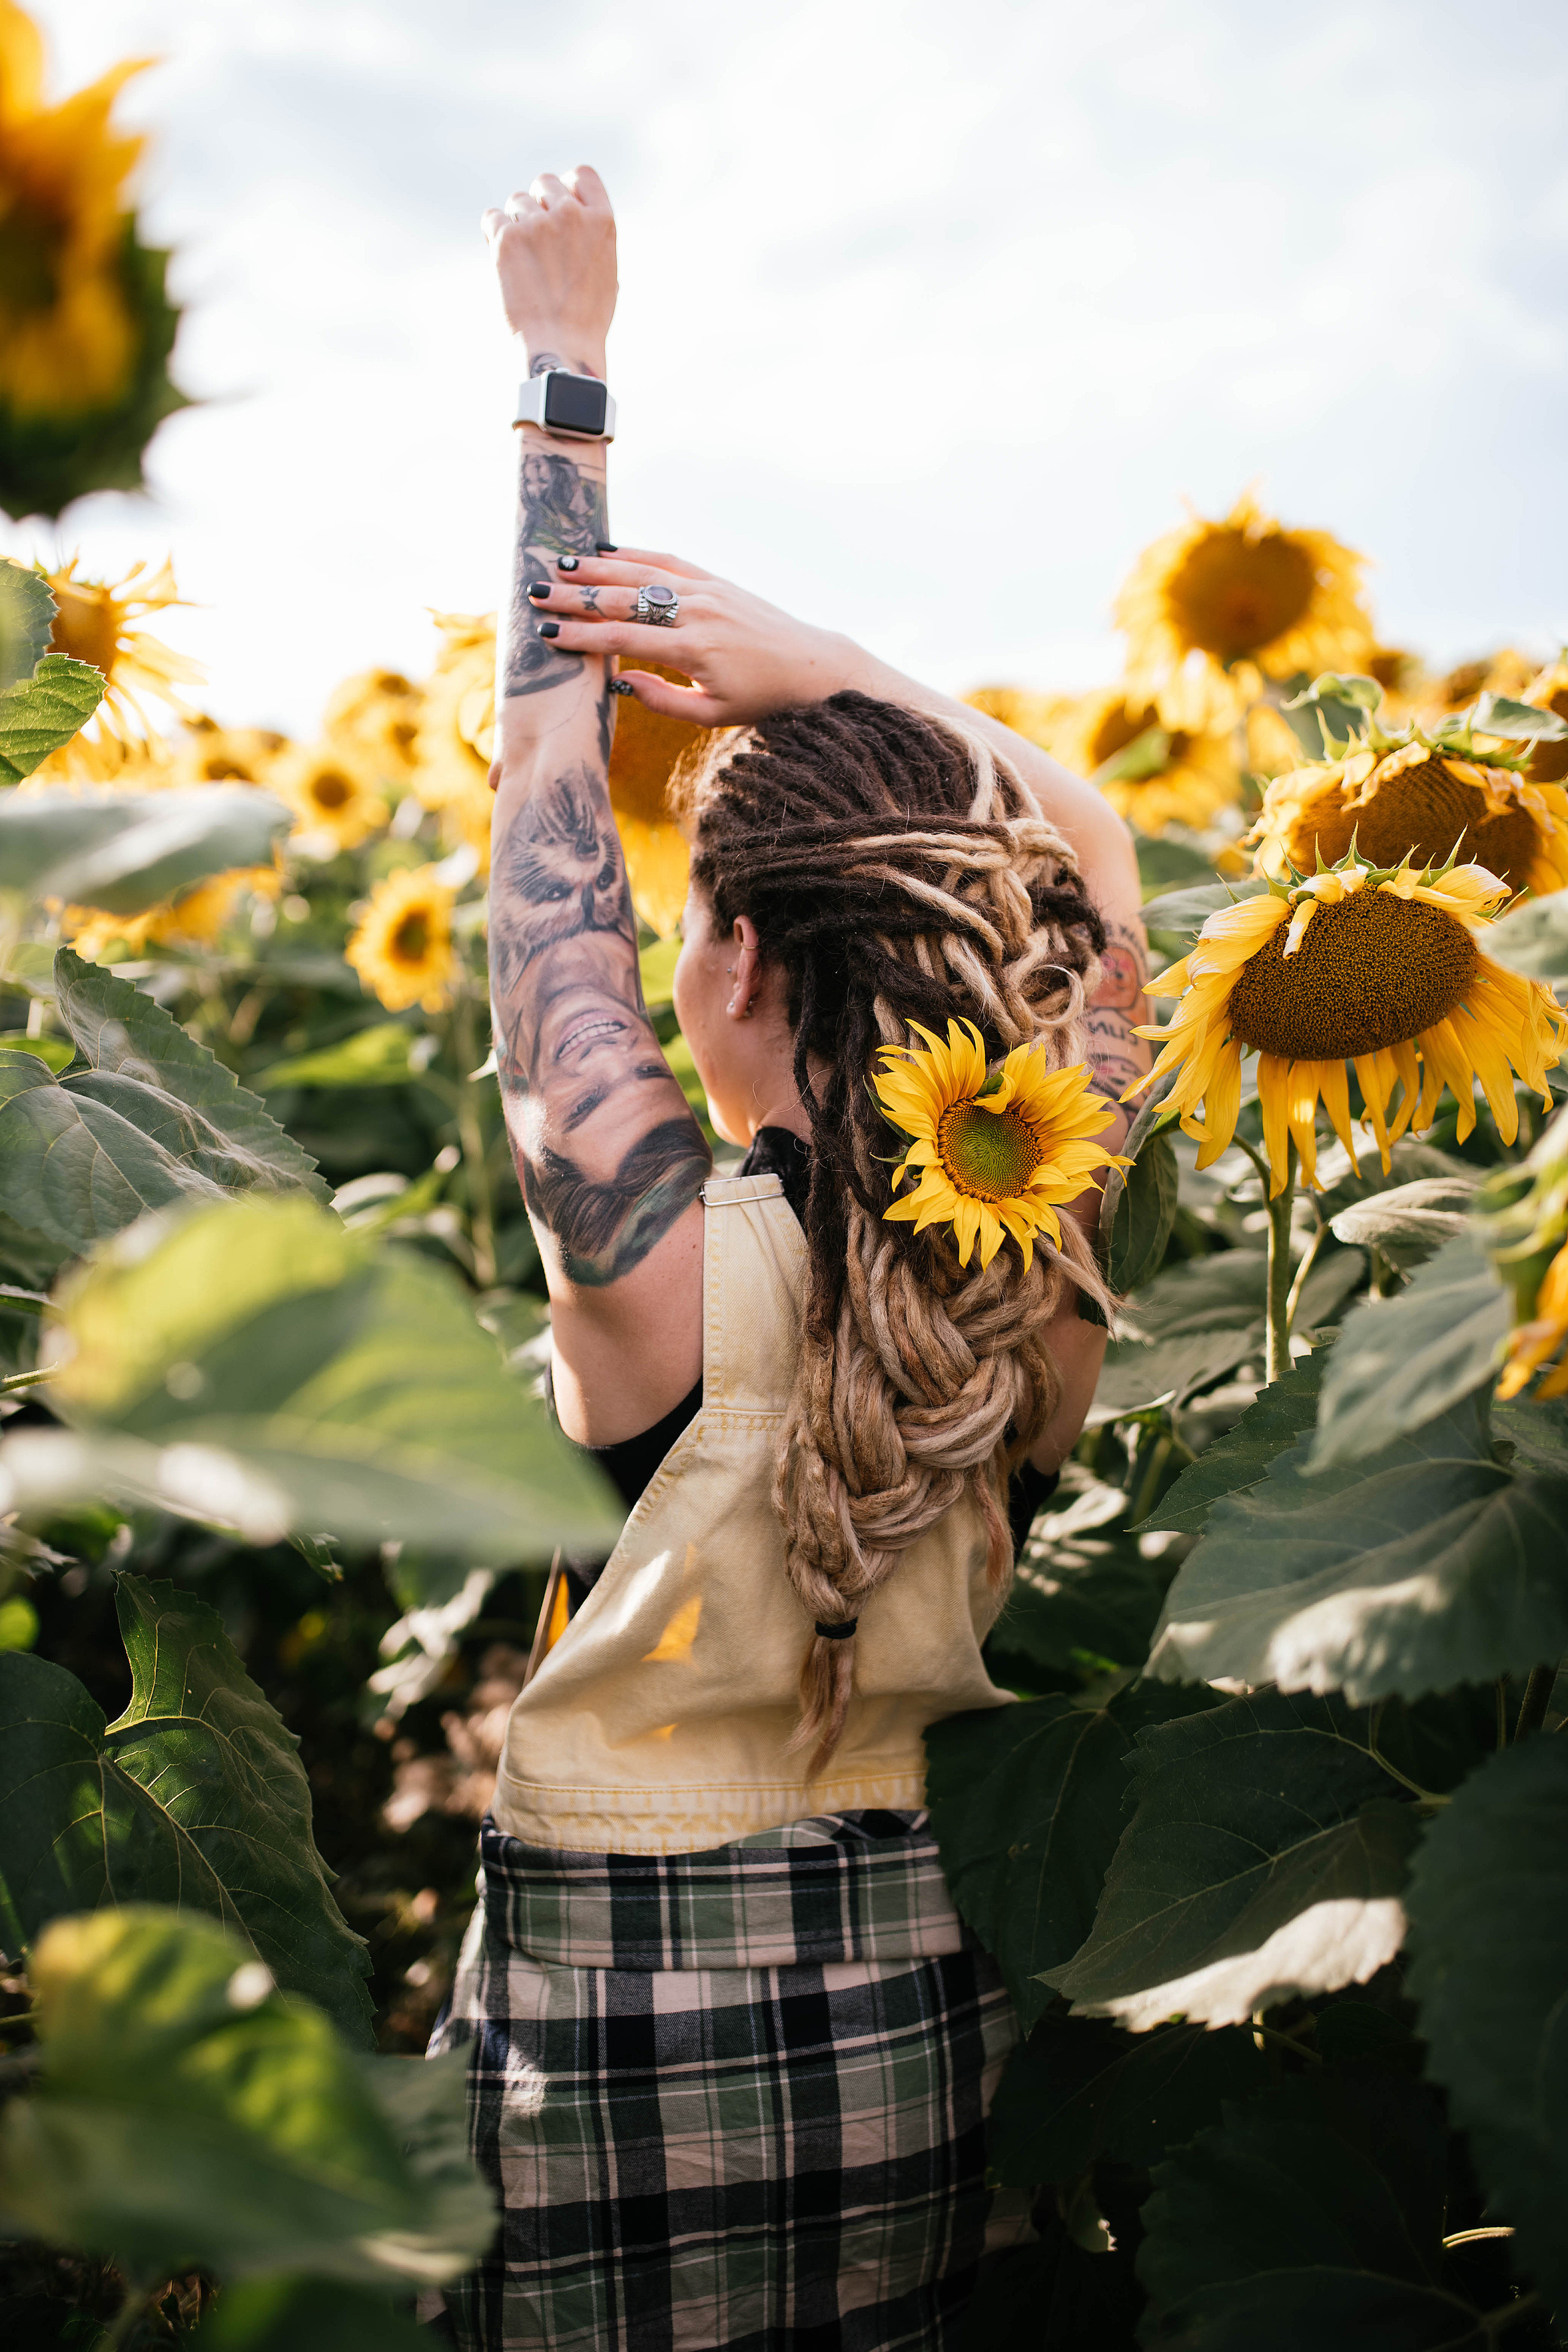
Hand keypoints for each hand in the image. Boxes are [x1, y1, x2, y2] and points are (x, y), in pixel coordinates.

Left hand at [481, 167, 616, 376]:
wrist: (561, 349)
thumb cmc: (585, 321)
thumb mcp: (607, 272)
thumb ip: (591, 237)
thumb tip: (574, 217)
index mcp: (602, 221)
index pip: (581, 175)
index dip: (567, 187)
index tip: (558, 205)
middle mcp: (571, 214)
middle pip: (544, 184)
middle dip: (538, 205)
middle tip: (536, 240)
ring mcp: (538, 224)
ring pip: (517, 202)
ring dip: (516, 225)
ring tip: (525, 263)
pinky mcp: (508, 238)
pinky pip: (492, 218)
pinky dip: (494, 234)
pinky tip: (504, 259)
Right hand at [522, 547, 863, 724]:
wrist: (812, 667)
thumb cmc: (762, 698)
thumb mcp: (713, 715)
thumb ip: (664, 701)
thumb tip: (620, 683)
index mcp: (693, 650)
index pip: (623, 640)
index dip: (582, 638)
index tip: (548, 636)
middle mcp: (698, 612)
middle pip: (624, 600)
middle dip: (577, 598)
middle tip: (538, 594)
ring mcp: (708, 591)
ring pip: (643, 572)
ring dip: (599, 567)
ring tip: (561, 564)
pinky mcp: (717, 581)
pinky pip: (669, 561)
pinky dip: (636, 553)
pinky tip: (607, 550)